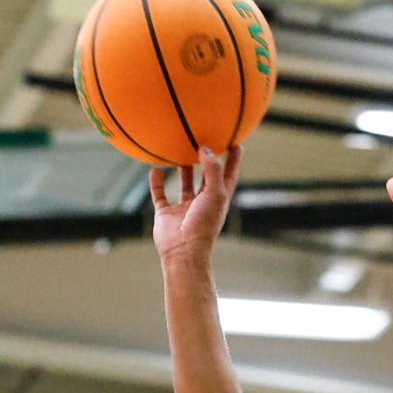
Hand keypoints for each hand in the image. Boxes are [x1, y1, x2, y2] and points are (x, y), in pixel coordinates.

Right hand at [150, 146, 242, 268]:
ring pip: (184, 185)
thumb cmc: (204, 225)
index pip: (229, 175)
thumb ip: (212, 170)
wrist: (183, 251)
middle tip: (203, 141)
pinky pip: (160, 195)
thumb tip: (205, 149)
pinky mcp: (166, 214)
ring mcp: (184, 209)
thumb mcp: (215, 193)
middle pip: (206, 178)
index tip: (237, 143)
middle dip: (206, 161)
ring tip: (180, 150)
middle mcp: (202, 203)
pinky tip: (155, 169)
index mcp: (218, 199)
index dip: (233, 160)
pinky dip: (157, 182)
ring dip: (183, 170)